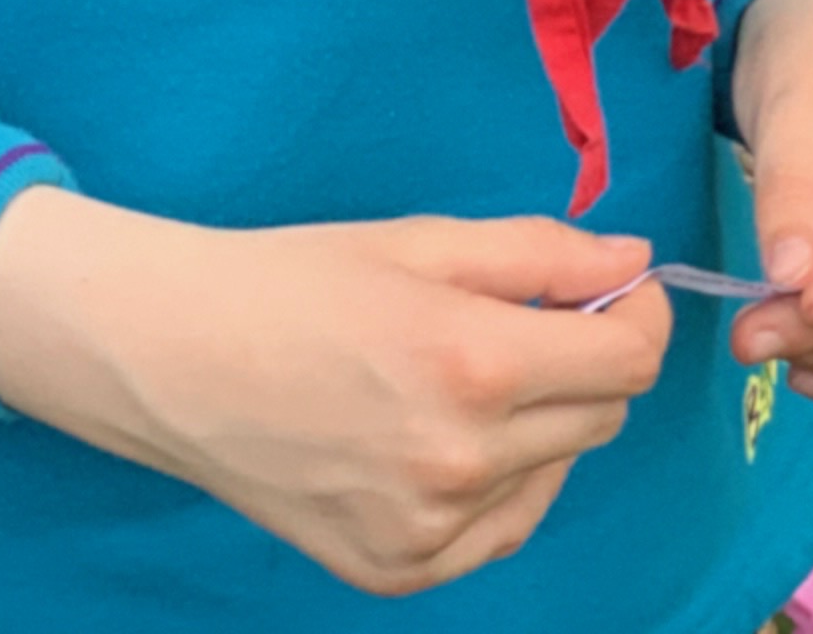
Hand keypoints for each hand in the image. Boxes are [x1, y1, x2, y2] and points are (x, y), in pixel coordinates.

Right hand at [0, 186, 670, 597]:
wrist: (175, 358)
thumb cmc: (291, 280)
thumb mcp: (415, 241)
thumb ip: (537, 251)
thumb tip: (633, 261)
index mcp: (471, 361)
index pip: (626, 360)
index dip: (637, 316)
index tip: (617, 290)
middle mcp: (465, 459)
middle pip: (600, 416)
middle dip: (584, 360)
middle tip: (524, 322)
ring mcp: (434, 529)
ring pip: (553, 472)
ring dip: (538, 423)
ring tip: (457, 378)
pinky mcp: (404, 570)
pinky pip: (503, 527)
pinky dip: (497, 483)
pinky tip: (441, 438)